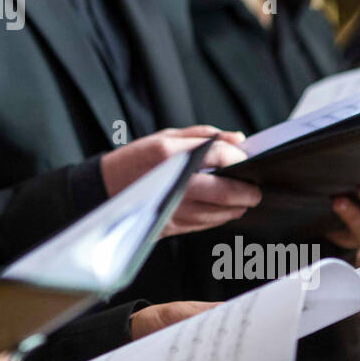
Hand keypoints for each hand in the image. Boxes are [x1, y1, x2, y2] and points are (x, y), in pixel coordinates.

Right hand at [99, 126, 261, 235]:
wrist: (104, 188)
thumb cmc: (135, 160)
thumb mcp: (165, 137)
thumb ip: (202, 135)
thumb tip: (236, 139)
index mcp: (168, 154)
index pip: (216, 155)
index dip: (236, 157)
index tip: (245, 159)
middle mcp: (172, 182)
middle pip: (222, 191)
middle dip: (246, 192)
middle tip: (255, 190)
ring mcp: (171, 207)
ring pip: (217, 213)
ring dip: (235, 207)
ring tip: (243, 200)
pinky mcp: (170, 225)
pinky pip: (204, 224)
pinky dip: (219, 217)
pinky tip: (224, 210)